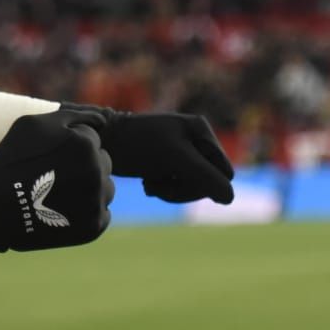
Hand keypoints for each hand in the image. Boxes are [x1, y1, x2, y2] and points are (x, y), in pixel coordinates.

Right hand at [0, 113, 113, 252]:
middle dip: (83, 165)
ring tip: (58, 193)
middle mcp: (96, 170)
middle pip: (102, 163)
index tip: (49, 157)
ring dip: (88, 188)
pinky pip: (101, 212)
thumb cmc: (11, 159)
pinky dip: (86, 212)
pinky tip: (63, 209)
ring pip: (104, 188)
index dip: (69, 146)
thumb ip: (72, 115)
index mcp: (85, 143)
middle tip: (53, 176)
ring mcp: (97, 200)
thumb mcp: (34, 123)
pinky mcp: (94, 225)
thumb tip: (103, 121)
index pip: (92, 139)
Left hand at [61, 105, 234, 203]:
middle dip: (185, 189)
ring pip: (193, 187)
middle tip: (159, 186)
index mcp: (201, 130)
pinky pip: (177, 186)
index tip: (177, 180)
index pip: (223, 173)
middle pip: (209, 181)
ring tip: (151, 185)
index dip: (203, 185)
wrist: (100, 141)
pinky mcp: (166, 161)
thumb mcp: (175, 160)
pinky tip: (147, 183)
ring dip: (172, 192)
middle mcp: (194, 137)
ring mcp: (181, 150)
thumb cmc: (137, 146)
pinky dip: (163, 189)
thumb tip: (230, 198)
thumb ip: (206, 177)